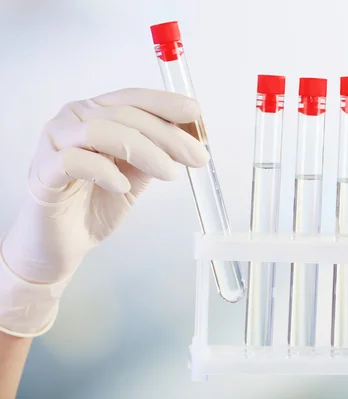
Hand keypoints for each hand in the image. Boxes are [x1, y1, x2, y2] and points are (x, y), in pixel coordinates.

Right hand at [1, 88, 208, 284]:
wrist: (65, 243)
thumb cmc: (98, 202)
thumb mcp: (139, 173)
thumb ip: (158, 152)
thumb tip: (194, 137)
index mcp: (95, 113)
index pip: (132, 98)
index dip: (165, 103)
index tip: (196, 113)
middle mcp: (72, 120)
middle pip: (123, 114)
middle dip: (166, 135)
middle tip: (196, 156)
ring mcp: (54, 143)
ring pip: (99, 131)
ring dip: (143, 150)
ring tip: (169, 173)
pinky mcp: (42, 172)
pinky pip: (73, 160)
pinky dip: (104, 171)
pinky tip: (123, 187)